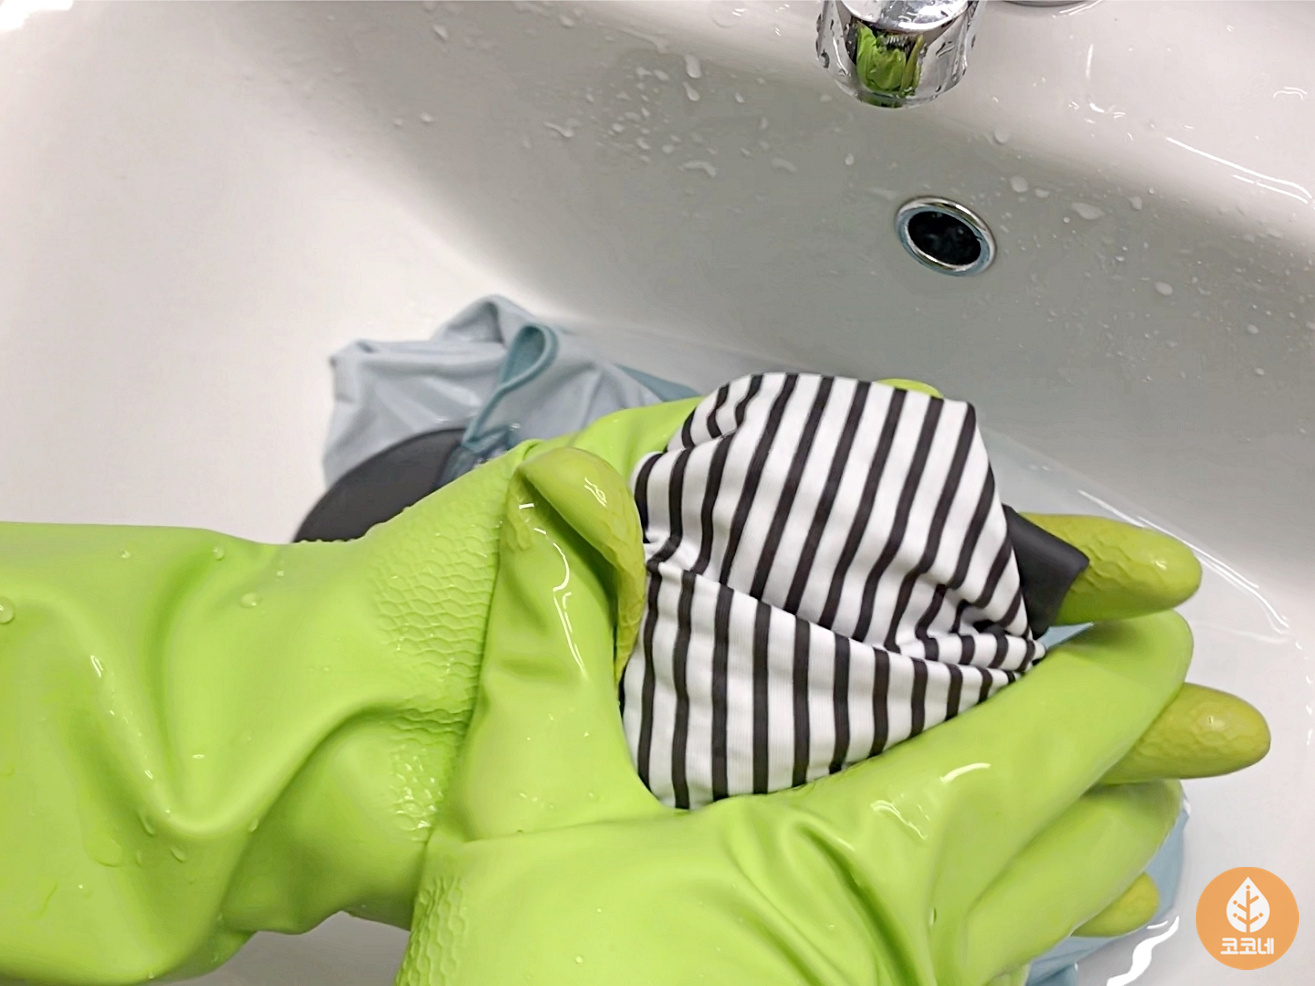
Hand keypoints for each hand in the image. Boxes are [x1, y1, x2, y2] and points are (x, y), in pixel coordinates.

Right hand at [396, 445, 1262, 985]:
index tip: (1152, 622)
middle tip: (1169, 695)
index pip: (1025, 751)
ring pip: (1047, 920)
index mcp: (858, 855)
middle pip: (1069, 840)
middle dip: (1129, 760)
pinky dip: (1042, 924)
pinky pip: (1000, 972)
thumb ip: (552, 645)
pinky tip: (1036, 922)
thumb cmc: (551, 972)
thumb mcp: (525, 805)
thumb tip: (557, 484)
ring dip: (1095, 846)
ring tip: (1132, 799)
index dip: (1101, 684)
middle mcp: (917, 938)